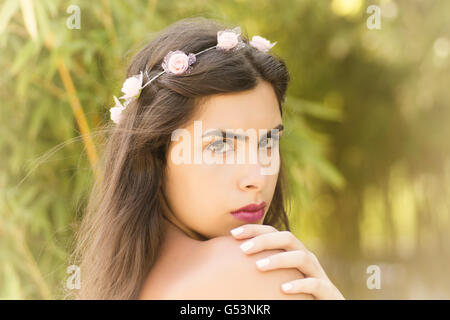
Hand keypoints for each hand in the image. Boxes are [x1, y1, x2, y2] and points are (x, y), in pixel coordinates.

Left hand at [230, 224, 344, 299]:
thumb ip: (258, 266)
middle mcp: (305, 257)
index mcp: (291, 251)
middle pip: (287, 238)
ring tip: (259, 266)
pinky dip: (300, 284)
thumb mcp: (275, 277)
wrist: (326, 306)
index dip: (254, 229)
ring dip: (279, 259)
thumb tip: (224, 262)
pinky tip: (283, 288)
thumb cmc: (294, 293)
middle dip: (264, 240)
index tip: (232, 234)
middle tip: (243, 249)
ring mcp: (317, 272)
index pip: (273, 232)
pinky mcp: (326, 291)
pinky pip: (315, 284)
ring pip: (301, 257)